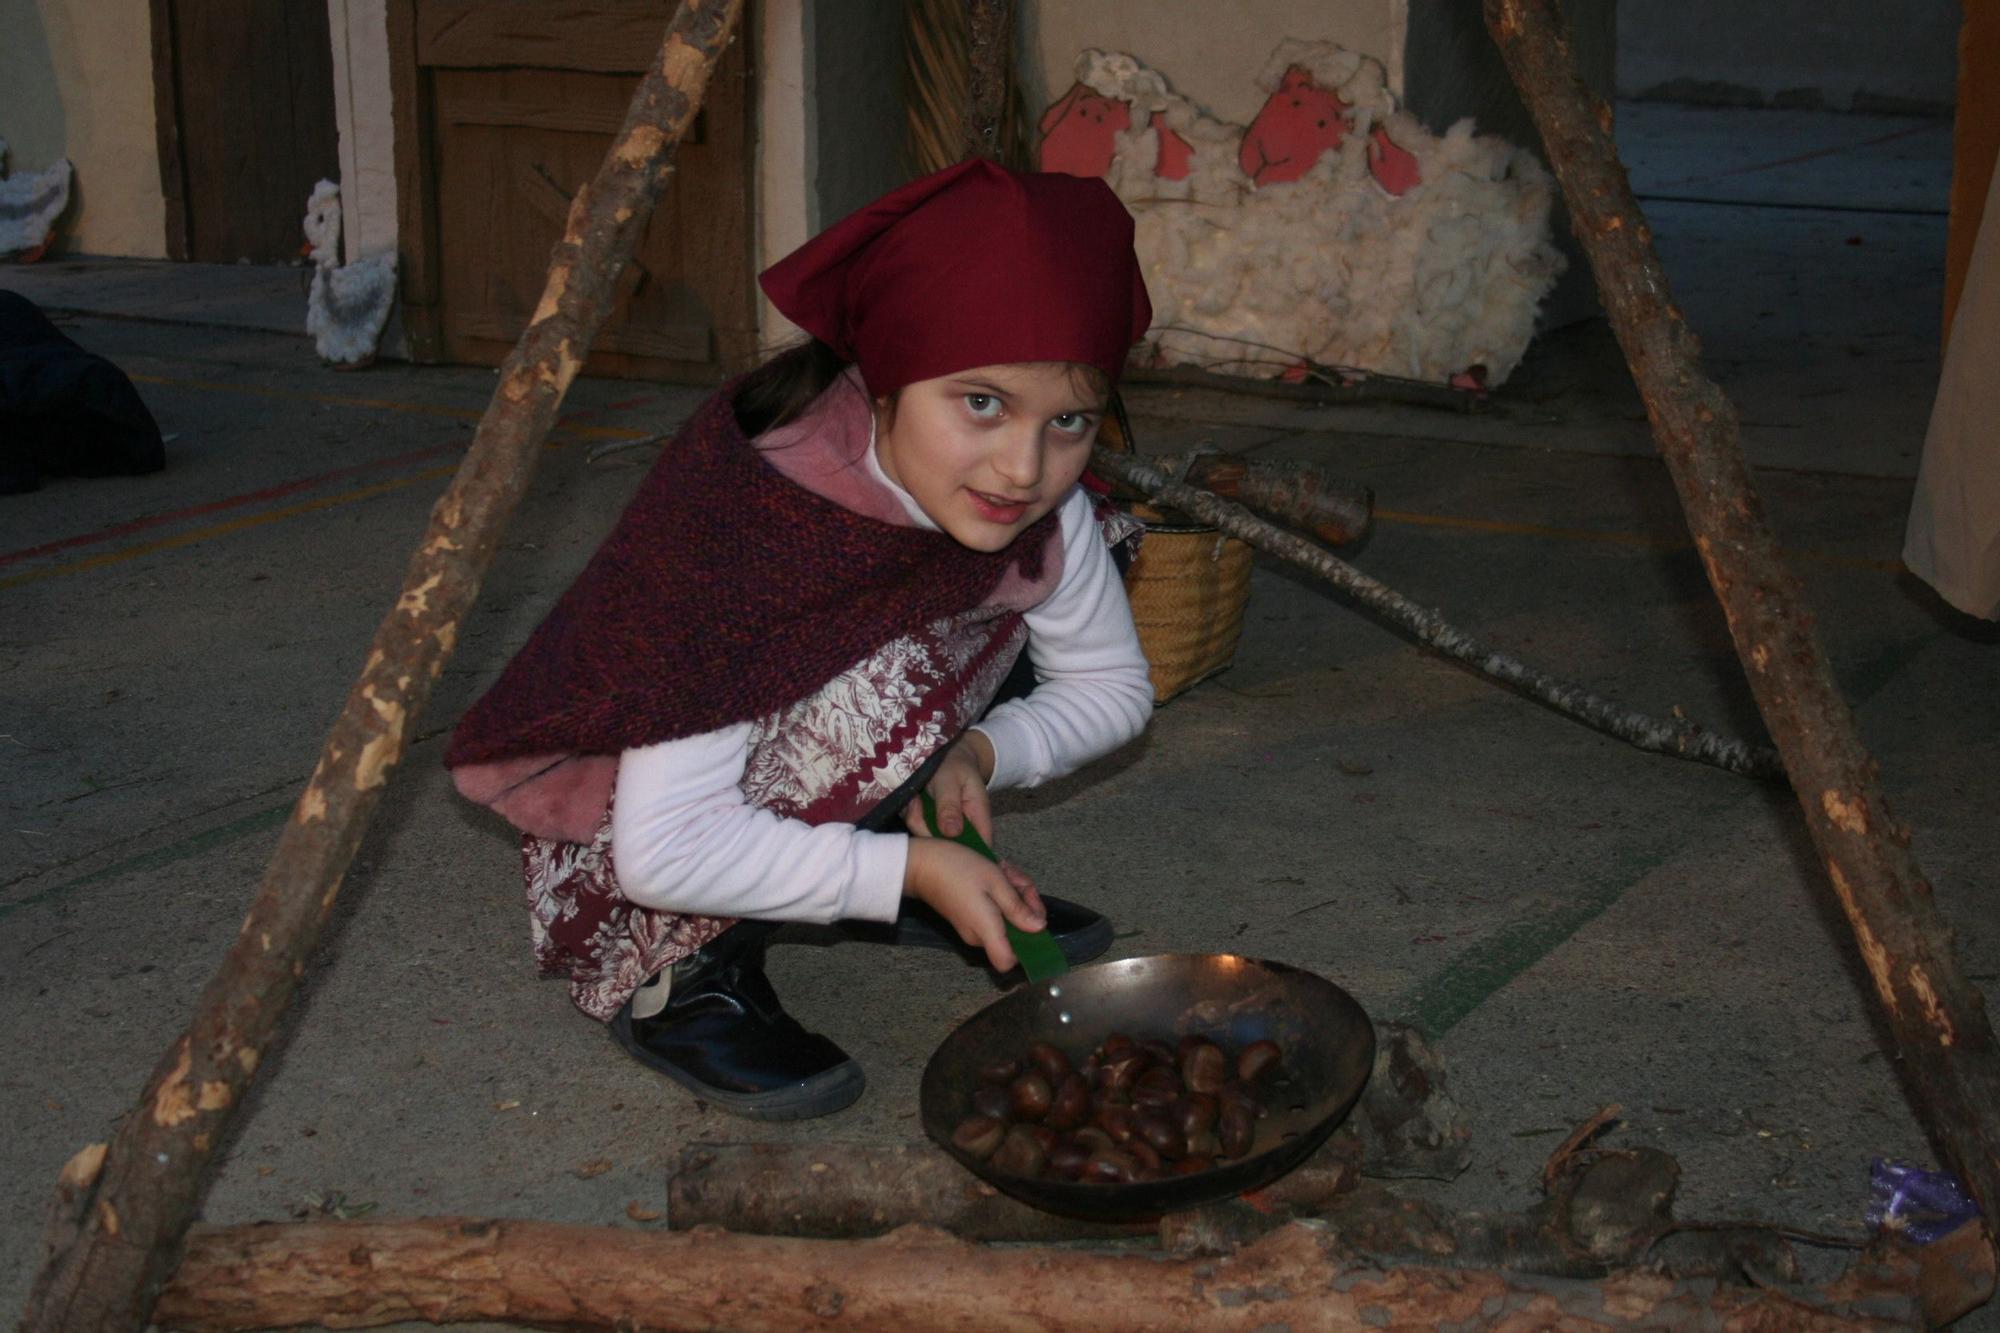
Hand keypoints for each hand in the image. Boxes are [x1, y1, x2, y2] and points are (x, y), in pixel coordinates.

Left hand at [903, 731, 996, 843]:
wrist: (943, 755)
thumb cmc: (952, 764)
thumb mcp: (950, 779)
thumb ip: (950, 804)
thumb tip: (952, 833)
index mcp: (979, 817)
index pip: (980, 846)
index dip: (962, 852)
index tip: (935, 837)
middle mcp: (965, 829)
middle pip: (950, 848)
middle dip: (926, 830)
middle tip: (916, 805)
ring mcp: (948, 831)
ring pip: (932, 841)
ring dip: (917, 821)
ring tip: (914, 799)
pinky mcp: (933, 827)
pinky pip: (921, 831)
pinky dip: (913, 817)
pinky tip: (912, 802)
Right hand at [903, 839, 1046, 972]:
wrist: (919, 863)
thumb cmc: (956, 869)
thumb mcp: (994, 881)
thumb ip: (1017, 907)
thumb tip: (1038, 928)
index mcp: (987, 930)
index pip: (1008, 962)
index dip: (1027, 947)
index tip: (1033, 919)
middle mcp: (979, 936)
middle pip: (1015, 932)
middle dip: (1024, 903)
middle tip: (1014, 877)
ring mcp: (972, 927)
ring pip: (1007, 916)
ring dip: (1012, 891)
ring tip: (1002, 868)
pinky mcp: (968, 916)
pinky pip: (993, 910)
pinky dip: (999, 892)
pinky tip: (995, 871)